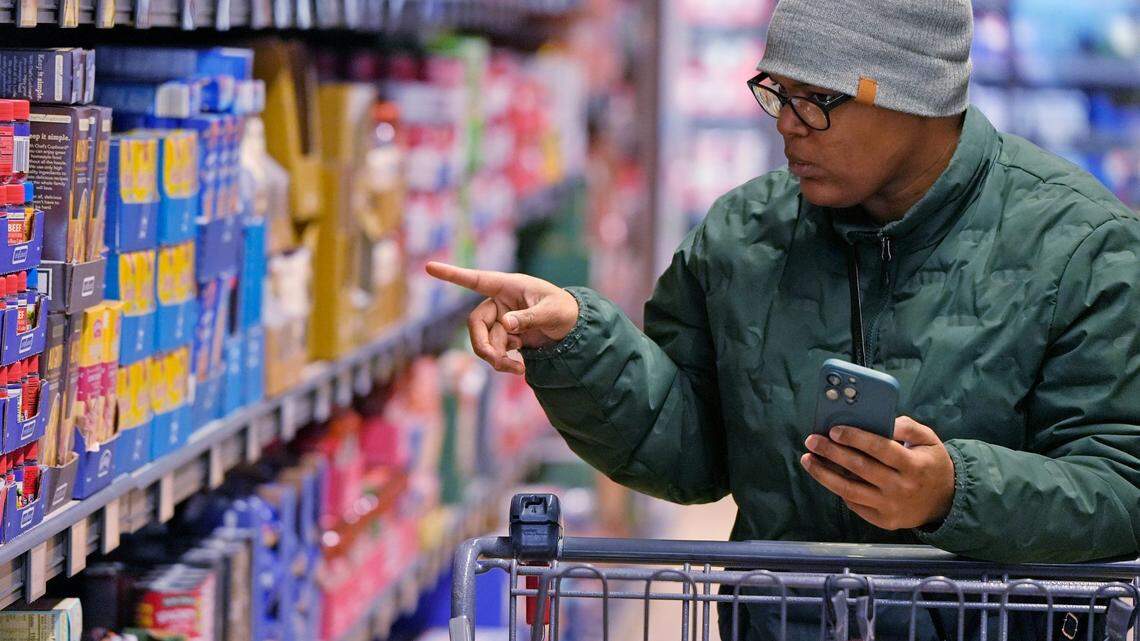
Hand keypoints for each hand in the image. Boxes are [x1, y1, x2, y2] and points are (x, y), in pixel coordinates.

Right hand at [425, 262, 579, 375]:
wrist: (574, 329)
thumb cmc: (564, 310)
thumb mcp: (552, 312)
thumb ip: (529, 318)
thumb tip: (506, 325)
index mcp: (509, 286)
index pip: (477, 280)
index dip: (453, 275)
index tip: (429, 267)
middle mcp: (500, 302)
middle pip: (476, 323)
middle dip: (483, 344)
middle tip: (496, 361)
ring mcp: (501, 320)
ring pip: (484, 341)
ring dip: (496, 357)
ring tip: (517, 368)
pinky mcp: (505, 336)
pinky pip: (494, 350)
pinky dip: (502, 361)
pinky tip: (519, 366)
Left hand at [800, 417, 955, 530]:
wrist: (946, 502)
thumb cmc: (931, 464)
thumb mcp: (929, 440)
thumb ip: (907, 427)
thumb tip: (880, 421)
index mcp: (913, 466)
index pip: (880, 449)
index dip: (856, 438)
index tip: (834, 430)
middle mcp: (901, 488)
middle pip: (860, 469)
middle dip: (832, 453)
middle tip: (812, 440)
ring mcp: (890, 507)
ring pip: (850, 490)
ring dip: (824, 474)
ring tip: (807, 460)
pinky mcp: (883, 521)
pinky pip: (855, 504)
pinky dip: (838, 489)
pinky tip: (826, 475)